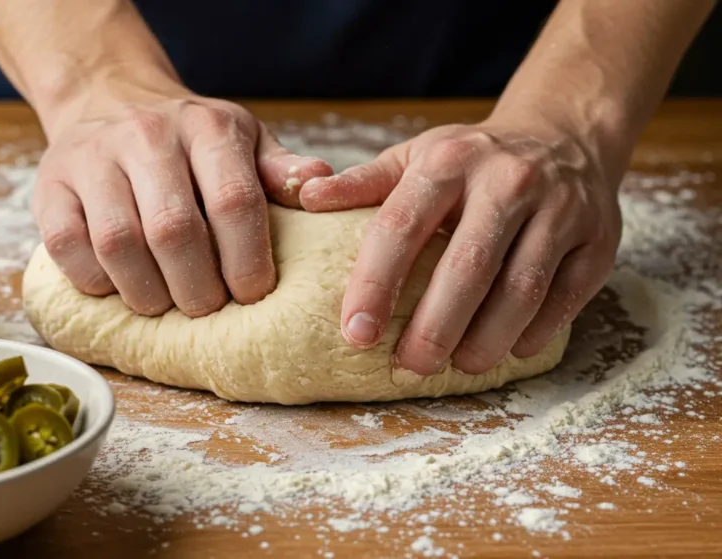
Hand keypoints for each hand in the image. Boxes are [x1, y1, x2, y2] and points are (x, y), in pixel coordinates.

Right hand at [33, 83, 332, 316]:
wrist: (108, 96)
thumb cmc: (188, 137)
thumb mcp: (243, 139)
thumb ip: (280, 169)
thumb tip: (322, 187)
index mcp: (206, 127)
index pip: (233, 201)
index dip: (246, 261)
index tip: (252, 294)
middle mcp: (146, 136)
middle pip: (173, 231)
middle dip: (197, 288)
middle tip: (207, 308)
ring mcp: (91, 159)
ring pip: (117, 243)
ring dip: (147, 293)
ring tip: (166, 305)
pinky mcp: (49, 186)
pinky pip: (67, 247)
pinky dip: (95, 282)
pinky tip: (118, 287)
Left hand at [299, 119, 622, 374]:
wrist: (565, 136)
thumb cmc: (472, 160)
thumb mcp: (416, 157)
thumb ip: (363, 183)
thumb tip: (304, 198)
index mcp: (449, 161)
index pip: (402, 227)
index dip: (375, 284)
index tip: (356, 333)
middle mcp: (507, 181)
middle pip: (467, 266)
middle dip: (434, 326)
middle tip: (408, 366)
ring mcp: (560, 209)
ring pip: (522, 287)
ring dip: (486, 338)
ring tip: (457, 367)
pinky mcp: (598, 239)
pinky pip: (565, 296)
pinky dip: (534, 331)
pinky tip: (507, 350)